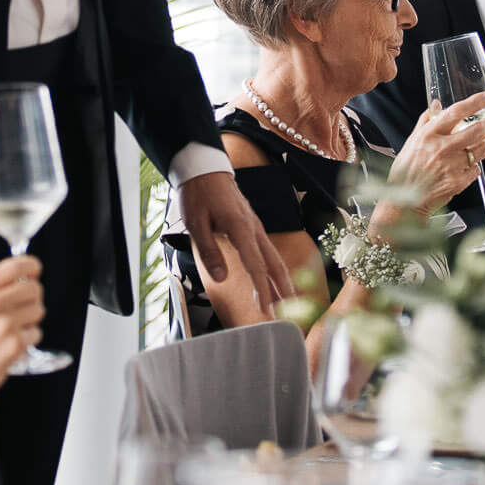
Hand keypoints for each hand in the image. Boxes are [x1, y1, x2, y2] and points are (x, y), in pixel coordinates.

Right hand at [0, 256, 46, 418]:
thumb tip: (17, 281)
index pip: (15, 266)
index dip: (31, 266)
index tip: (35, 270)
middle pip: (33, 287)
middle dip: (33, 298)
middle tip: (23, 310)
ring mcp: (4, 323)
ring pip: (39, 309)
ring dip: (31, 320)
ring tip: (12, 331)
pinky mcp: (15, 344)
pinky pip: (36, 333)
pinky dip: (28, 340)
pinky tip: (11, 347)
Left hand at [179, 170, 293, 309]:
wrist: (205, 169)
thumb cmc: (198, 195)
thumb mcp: (196, 223)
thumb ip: (209, 251)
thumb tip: (222, 278)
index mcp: (240, 228)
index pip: (256, 265)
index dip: (263, 289)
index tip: (267, 310)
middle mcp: (254, 229)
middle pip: (274, 264)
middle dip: (282, 291)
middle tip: (288, 315)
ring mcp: (255, 227)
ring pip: (274, 258)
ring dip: (282, 282)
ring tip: (287, 304)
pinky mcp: (253, 227)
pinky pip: (268, 251)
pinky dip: (274, 269)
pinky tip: (274, 281)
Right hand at [384, 94, 484, 214]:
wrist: (406, 200)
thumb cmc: (407, 171)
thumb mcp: (411, 141)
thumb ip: (426, 121)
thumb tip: (437, 105)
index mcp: (428, 135)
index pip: (456, 112)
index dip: (475, 102)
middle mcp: (441, 149)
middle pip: (476, 131)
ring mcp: (451, 166)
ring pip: (481, 150)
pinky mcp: (459, 181)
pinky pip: (476, 169)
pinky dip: (475, 165)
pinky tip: (469, 164)